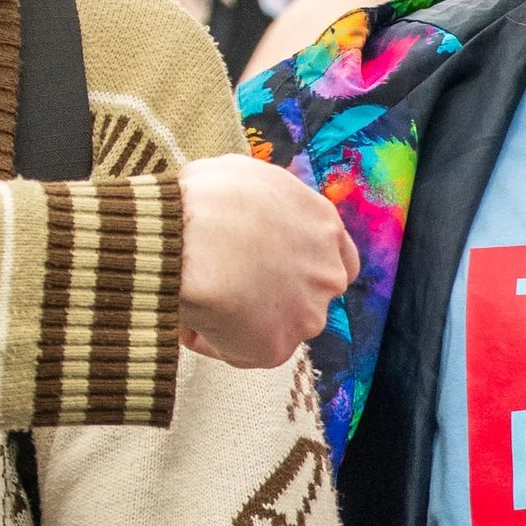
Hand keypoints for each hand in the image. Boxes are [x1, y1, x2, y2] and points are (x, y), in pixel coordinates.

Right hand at [176, 155, 356, 368]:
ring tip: (201, 299)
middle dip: (278, 296)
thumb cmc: (206, 198)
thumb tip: (246, 210)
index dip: (306, 266)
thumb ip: (264, 201)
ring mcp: (307, 315)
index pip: (338, 258)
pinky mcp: (276, 348)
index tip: (276, 268)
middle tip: (232, 285)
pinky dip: (214, 340)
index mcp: (325, 225)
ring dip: (243, 320)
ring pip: (277, 327)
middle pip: (311, 297)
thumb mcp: (246, 174)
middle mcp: (328, 273)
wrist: (186, 238)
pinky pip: (241, 351)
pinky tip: (191, 316)